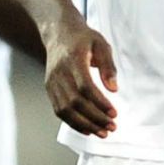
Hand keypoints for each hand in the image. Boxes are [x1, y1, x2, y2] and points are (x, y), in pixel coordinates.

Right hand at [45, 20, 118, 137]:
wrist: (59, 33)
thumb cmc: (83, 38)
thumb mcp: (101, 44)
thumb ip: (108, 66)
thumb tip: (114, 89)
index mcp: (73, 59)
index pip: (85, 86)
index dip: (99, 102)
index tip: (114, 113)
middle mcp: (60, 73)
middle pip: (75, 102)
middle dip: (95, 118)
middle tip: (112, 126)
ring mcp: (52, 82)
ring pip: (65, 110)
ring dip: (84, 125)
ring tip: (102, 132)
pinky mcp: (49, 89)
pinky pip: (59, 110)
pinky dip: (73, 123)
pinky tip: (87, 129)